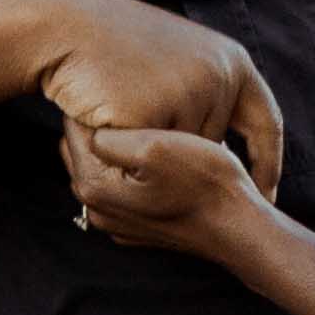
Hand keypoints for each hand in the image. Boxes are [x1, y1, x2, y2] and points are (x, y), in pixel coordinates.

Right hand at [28, 0, 284, 191]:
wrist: (65, 27)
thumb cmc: (116, 47)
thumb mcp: (181, 60)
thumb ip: (209, 95)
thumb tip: (226, 153)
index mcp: (234, 61)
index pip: (266, 124)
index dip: (268, 163)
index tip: (264, 195)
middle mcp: (220, 77)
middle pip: (213, 148)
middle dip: (177, 148)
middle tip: (139, 112)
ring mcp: (188, 94)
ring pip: (179, 158)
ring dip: (150, 149)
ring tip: (120, 106)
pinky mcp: (154, 113)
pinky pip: (147, 159)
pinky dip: (128, 150)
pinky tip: (108, 117)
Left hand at [64, 118, 271, 256]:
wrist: (239, 227)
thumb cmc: (206, 183)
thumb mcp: (156, 147)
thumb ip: (109, 134)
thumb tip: (88, 122)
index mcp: (95, 187)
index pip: (74, 129)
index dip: (94, 102)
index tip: (118, 86)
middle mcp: (97, 209)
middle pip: (82, 149)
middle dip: (100, 125)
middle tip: (131, 102)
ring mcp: (116, 220)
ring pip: (102, 166)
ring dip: (117, 146)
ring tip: (148, 126)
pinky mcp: (136, 224)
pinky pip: (122, 185)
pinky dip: (131, 168)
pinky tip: (158, 157)